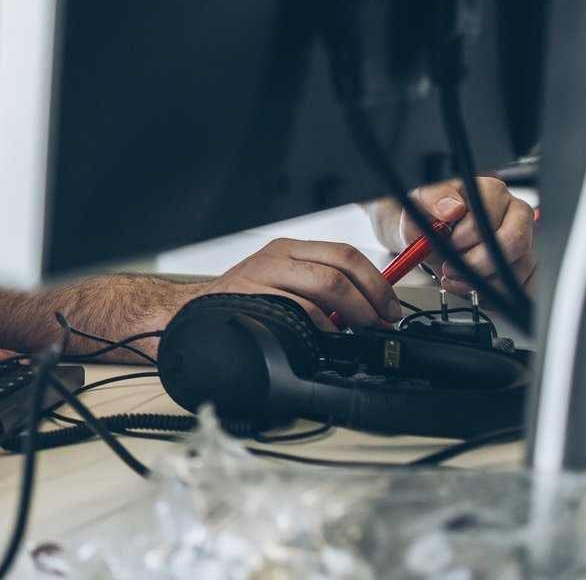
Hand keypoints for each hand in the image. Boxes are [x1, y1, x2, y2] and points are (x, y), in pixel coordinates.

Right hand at [199, 238, 404, 330]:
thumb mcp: (282, 281)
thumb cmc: (244, 300)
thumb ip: (319, 287)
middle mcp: (277, 255)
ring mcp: (263, 274)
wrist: (196, 311)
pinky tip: (326, 338)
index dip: (376, 283)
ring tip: (357, 333)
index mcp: (290, 248)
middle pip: (340, 270)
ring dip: (352, 315)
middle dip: (369, 301)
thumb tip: (368, 307)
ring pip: (325, 286)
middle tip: (379, 323)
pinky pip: (300, 311)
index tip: (389, 308)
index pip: (346, 254)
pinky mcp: (253, 296)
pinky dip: (322, 329)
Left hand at [365, 176, 536, 296]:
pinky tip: (473, 288)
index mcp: (492, 192)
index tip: (447, 243)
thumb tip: (452, 208)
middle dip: (477, 263)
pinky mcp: (529, 264)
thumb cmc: (429, 217)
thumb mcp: (420, 202)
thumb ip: (433, 198)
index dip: (464, 238)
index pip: (489, 219)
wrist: (431, 237)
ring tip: (457, 279)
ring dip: (482, 283)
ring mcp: (528, 239)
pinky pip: (523, 288)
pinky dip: (494, 295)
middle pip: (514, 243)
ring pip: (518, 269)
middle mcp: (516, 213)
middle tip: (451, 268)